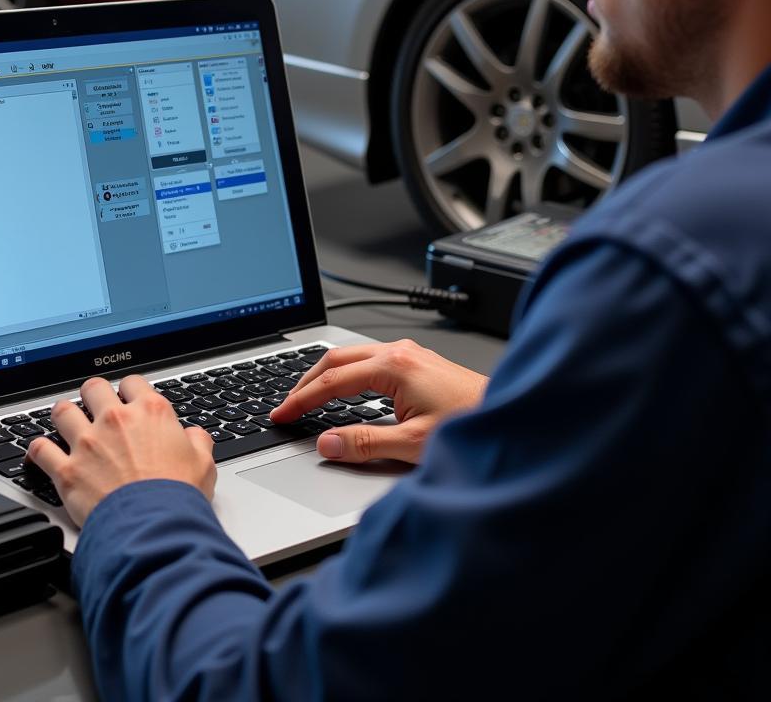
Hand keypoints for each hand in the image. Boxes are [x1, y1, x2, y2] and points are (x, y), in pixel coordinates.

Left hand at [27, 375, 216, 527]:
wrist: (154, 529)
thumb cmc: (177, 497)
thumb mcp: (203, 464)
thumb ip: (197, 442)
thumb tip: (195, 436)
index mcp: (150, 413)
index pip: (132, 382)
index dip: (129, 391)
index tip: (128, 400)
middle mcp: (116, 421)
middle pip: (93, 387)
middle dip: (93, 395)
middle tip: (94, 407)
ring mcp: (88, 443)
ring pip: (62, 411)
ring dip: (64, 415)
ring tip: (66, 422)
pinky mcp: (67, 470)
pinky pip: (40, 449)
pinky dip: (37, 450)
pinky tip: (40, 451)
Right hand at [270, 339, 486, 464]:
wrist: (516, 420)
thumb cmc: (474, 427)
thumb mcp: (413, 444)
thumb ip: (365, 444)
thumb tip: (328, 444)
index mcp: (394, 366)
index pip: (332, 381)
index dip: (301, 399)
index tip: (282, 414)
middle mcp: (401, 353)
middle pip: (336, 359)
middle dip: (306, 382)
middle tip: (286, 404)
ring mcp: (411, 354)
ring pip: (353, 356)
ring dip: (326, 375)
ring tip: (308, 396)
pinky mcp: (420, 362)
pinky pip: (369, 360)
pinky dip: (347, 374)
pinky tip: (346, 390)